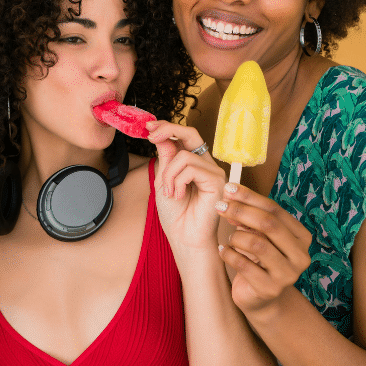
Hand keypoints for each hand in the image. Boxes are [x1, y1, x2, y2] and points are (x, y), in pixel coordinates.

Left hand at [146, 121, 227, 251]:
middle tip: (151, 135)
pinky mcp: (217, 181)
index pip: (183, 137)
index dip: (167, 127)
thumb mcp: (163, 181)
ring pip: (184, 155)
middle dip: (168, 129)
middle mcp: (205, 164)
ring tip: (169, 193)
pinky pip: (191, 168)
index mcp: (193, 163)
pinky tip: (178, 196)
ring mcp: (213, 172)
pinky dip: (178, 181)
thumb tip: (161, 135)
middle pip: (191, 133)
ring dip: (169, 174)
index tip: (148, 127)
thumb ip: (165, 159)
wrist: (184, 238)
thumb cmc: (175, 215)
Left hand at [215, 183, 313, 317]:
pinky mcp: (270, 289)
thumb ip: (251, 217)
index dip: (250, 197)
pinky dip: (229, 254)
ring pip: (257, 244)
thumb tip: (231, 196)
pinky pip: (244, 264)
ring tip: (230, 239)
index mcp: (301, 237)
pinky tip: (223, 251)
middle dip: (241, 211)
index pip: (275, 210)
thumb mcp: (261, 236)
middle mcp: (300, 256)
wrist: (260, 298)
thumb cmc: (260, 260)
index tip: (229, 188)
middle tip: (220, 206)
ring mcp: (287, 275)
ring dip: (237, 237)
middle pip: (269, 224)